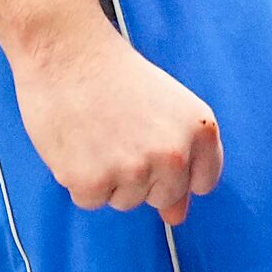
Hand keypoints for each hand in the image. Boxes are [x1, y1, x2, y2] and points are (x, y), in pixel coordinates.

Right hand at [6, 27, 223, 224]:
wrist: (70, 53)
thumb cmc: (116, 76)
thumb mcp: (166, 109)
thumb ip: (180, 161)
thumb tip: (178, 218)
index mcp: (200, 130)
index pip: (202, 182)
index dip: (178, 172)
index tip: (157, 151)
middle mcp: (173, 154)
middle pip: (163, 197)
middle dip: (142, 176)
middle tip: (121, 134)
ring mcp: (133, 170)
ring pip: (125, 201)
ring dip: (109, 178)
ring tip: (98, 134)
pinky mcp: (93, 181)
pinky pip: (90, 200)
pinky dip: (79, 179)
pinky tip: (78, 143)